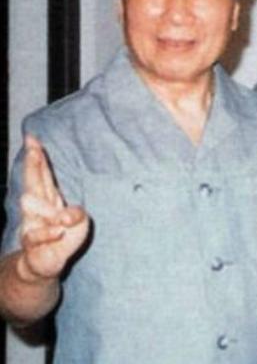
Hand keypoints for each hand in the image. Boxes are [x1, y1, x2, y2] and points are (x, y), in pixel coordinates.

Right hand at [16, 135, 89, 283]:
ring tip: (60, 219)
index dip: (38, 157)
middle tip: (32, 146)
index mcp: (49, 198)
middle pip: (34, 182)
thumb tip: (65, 216)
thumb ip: (77, 215)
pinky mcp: (32, 243)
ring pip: (30, 205)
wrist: (44, 264)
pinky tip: (58, 232)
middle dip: (33, 164)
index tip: (33, 138)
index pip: (43, 175)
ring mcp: (32, 224)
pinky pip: (38, 234)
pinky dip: (49, 233)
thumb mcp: (79, 224)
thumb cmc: (62, 238)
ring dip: (46, 207)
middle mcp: (37, 208)